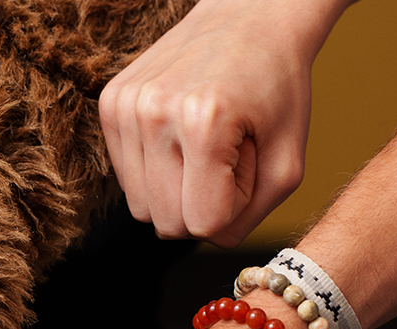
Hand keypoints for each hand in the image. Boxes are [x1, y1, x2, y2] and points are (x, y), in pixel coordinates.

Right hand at [100, 0, 348, 246]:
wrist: (249, 17)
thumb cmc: (277, 88)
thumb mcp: (287, 160)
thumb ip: (250, 217)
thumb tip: (203, 239)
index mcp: (204, 123)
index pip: (202, 226)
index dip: (231, 207)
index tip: (245, 166)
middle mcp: (153, 113)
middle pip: (165, 222)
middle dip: (200, 202)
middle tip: (224, 157)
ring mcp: (124, 106)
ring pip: (139, 207)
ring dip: (174, 188)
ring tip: (200, 145)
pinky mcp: (109, 102)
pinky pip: (126, 177)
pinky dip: (154, 167)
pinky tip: (177, 134)